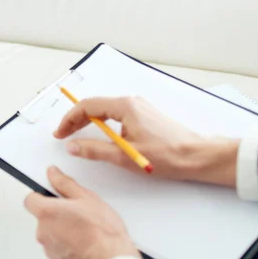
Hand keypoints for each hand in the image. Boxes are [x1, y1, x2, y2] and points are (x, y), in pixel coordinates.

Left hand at [25, 167, 138, 258]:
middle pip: (42, 216)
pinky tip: (83, 239)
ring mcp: (49, 248)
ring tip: (83, 226)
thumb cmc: (102, 233)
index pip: (30, 198)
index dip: (41, 194)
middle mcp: (43, 231)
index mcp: (47, 212)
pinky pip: (57, 245)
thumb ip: (64, 183)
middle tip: (75, 210)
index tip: (53, 193)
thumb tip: (53, 173)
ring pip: (50, 231)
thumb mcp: (86, 198)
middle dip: (55, 212)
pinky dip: (66, 241)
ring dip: (61, 227)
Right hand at [55, 97, 238, 185]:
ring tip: (76, 134)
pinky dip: (102, 123)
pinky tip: (99, 134)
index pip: (87, 106)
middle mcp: (131, 102)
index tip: (60, 133)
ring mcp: (139, 108)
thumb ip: (95, 150)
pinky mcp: (144, 116)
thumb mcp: (124, 156)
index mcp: (124, 107)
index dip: (69, 119)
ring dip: (88, 121)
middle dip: (75, 119)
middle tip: (63, 134)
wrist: (197, 156)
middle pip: (94, 106)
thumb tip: (73, 146)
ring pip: (104, 110)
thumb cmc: (167, 155)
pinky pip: (115, 114)